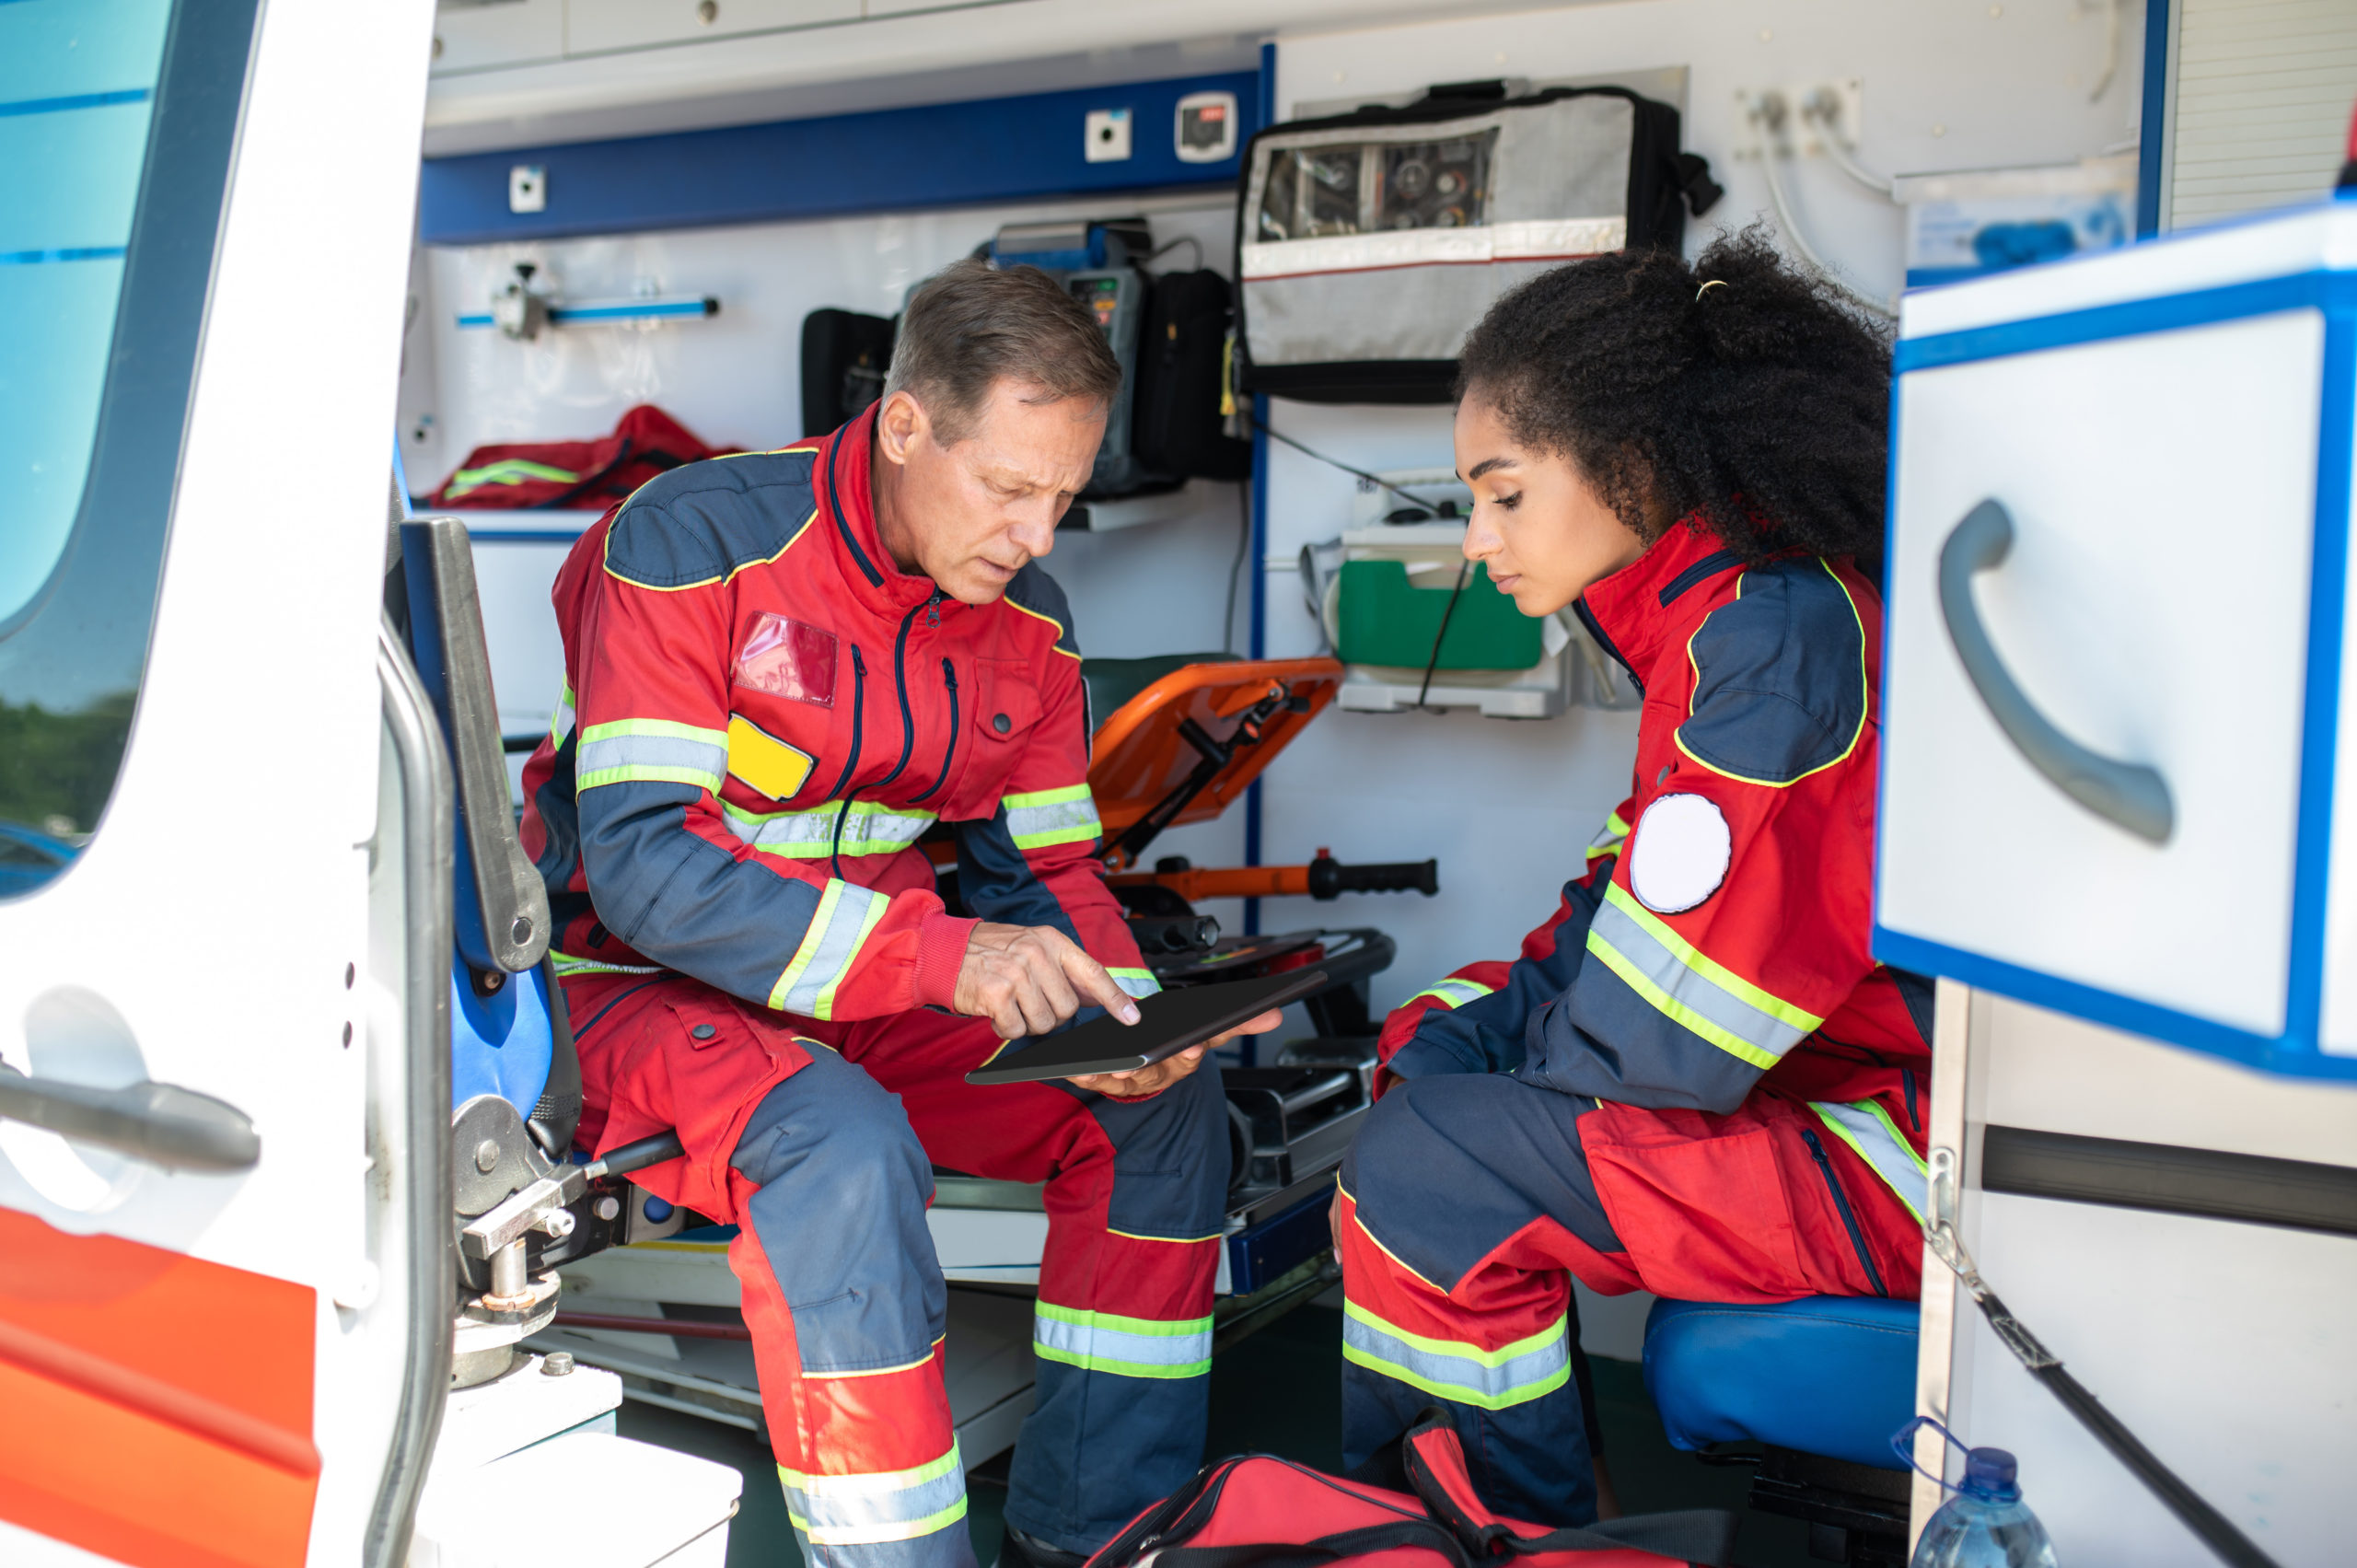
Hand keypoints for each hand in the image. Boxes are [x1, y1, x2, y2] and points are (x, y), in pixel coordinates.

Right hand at [955, 922, 1140, 1038]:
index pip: (1093, 973)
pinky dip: (1005, 1028)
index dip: (1115, 999)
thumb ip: (1064, 969)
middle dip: (1049, 1013)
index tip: (1132, 1018)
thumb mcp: (1032, 946)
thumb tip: (1098, 996)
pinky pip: (1017, 1030)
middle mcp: (1037, 953)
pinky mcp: (997, 993)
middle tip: (1027, 999)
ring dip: (1027, 1022)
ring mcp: (1017, 972)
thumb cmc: (991, 953)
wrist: (943, 951)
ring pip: (1044, 1023)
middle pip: (1067, 1008)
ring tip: (1010, 1002)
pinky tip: (995, 1010)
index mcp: (1051, 940)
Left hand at [1068, 1009, 1281, 1098]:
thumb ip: (1241, 1022)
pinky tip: (1079, 1068)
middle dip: (1149, 1067)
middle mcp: (1167, 1072)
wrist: (1152, 1059)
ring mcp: (1142, 1080)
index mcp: (1190, 1056)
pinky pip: (1104, 1082)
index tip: (1192, 1045)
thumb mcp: (1208, 1028)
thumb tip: (1274, 1013)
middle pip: (1160, 1071)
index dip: (1194, 1051)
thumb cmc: (1179, 1041)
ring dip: (1119, 1074)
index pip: (1196, 1053)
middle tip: (1135, 1062)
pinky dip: (1092, 1076)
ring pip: (1132, 1080)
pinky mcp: (1116, 1082)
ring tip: (1105, 1067)